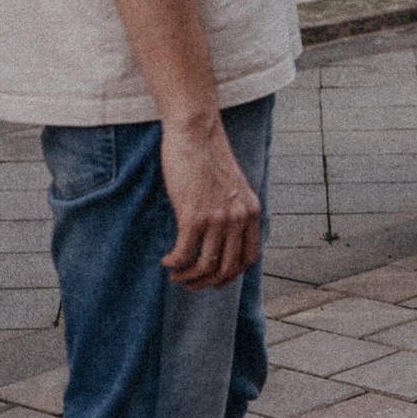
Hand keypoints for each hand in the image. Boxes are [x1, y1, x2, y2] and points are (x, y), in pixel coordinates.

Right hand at [159, 116, 260, 287]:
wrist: (196, 132)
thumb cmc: (208, 156)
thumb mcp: (233, 185)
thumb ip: (233, 209)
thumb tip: (221, 234)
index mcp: (251, 211)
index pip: (248, 257)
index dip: (231, 275)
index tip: (215, 280)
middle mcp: (238, 218)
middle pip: (227, 268)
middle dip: (206, 282)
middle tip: (189, 285)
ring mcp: (217, 218)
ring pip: (205, 265)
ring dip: (187, 276)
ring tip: (175, 274)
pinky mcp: (194, 215)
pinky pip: (184, 253)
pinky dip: (174, 263)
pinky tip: (166, 260)